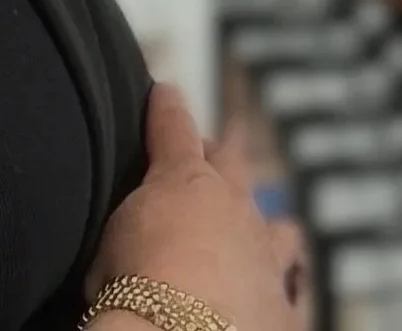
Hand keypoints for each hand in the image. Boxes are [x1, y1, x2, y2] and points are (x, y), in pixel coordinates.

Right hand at [88, 85, 300, 330]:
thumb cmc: (131, 280)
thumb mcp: (110, 231)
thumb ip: (130, 209)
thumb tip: (133, 213)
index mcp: (185, 178)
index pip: (175, 125)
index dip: (168, 106)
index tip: (165, 92)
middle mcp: (234, 208)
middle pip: (232, 165)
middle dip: (218, 157)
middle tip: (203, 158)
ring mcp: (266, 259)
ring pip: (278, 228)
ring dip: (264, 226)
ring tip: (254, 232)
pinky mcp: (287, 309)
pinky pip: (292, 291)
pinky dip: (278, 287)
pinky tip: (270, 291)